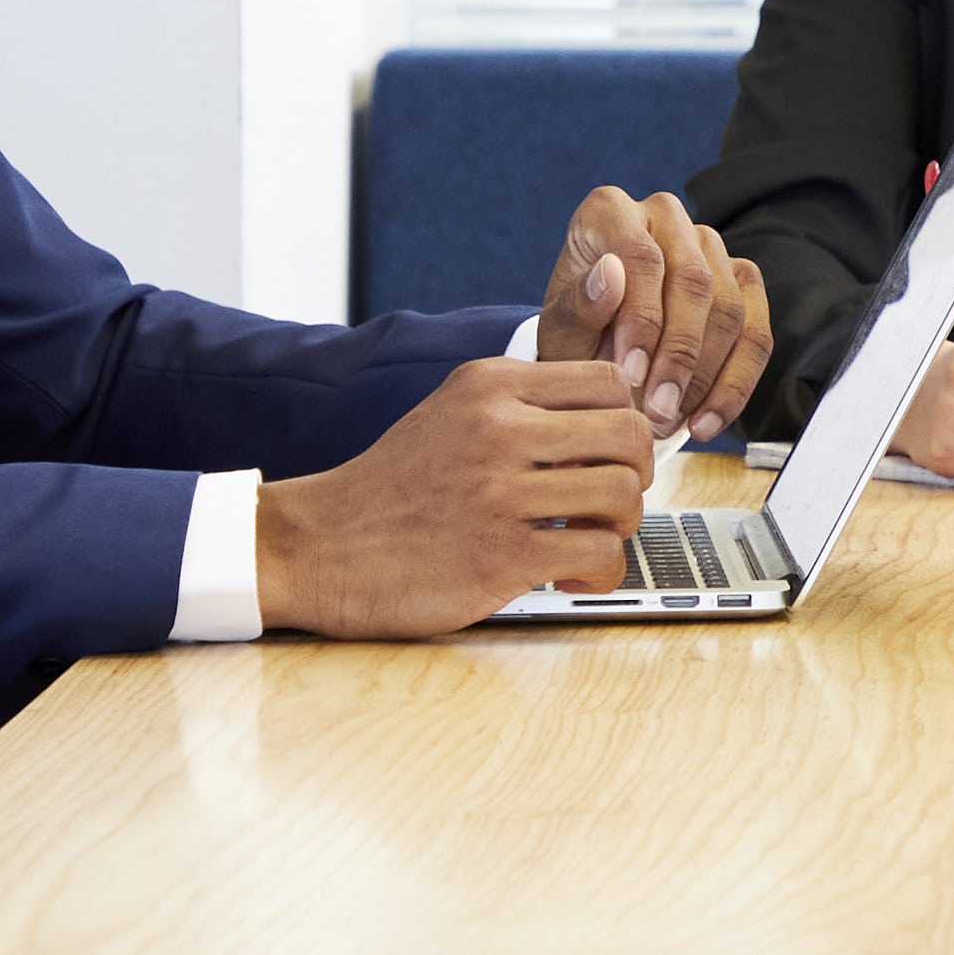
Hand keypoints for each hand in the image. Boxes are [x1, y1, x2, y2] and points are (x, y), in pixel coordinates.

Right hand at [255, 359, 656, 635]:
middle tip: (608, 500)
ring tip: (585, 538)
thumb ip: (521, 409)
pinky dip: (601, 570)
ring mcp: (500, 493)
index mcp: (489, 387)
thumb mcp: (450, 415)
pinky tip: (569, 573)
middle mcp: (497, 430)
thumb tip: (612, 422)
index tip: (610, 454)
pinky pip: (600, 553)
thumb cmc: (391, 488)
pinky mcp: (502, 555)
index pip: (610, 382)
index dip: (627, 421)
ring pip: (624, 494)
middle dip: (636, 473)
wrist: (317, 546)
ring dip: (620, 526)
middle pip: (631, 434)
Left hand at [536, 187, 772, 439]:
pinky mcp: (744, 281)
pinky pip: (756, 334)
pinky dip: (735, 385)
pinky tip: (707, 421)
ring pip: (730, 310)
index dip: (640, 320)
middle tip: (656, 411)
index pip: (641, 257)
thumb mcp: (560, 328)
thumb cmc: (576, 332)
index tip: (628, 375)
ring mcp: (711, 246)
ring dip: (705, 378)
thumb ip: (579, 307)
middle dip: (678, 357)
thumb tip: (611, 274)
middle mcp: (665, 217)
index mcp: (611, 211)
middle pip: (694, 282)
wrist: (596, 349)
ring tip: (673, 423)